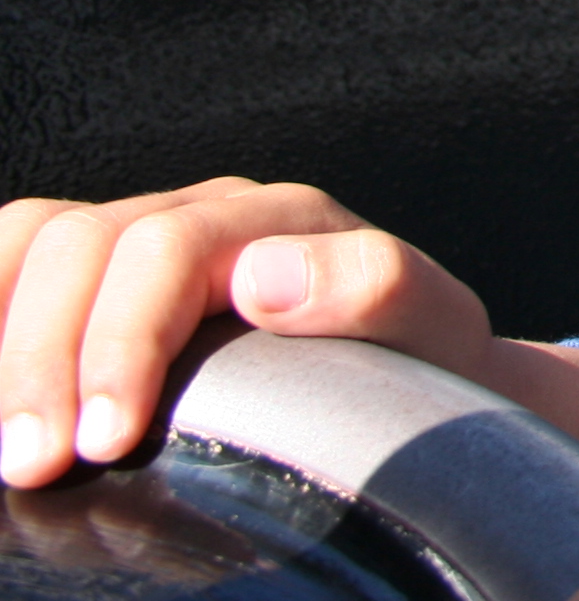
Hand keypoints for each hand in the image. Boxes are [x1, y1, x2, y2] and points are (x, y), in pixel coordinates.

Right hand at [0, 178, 578, 488]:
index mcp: (272, 216)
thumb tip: (267, 279)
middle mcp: (197, 216)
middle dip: (42, 360)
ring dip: (1, 336)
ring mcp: (140, 240)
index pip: (163, 247)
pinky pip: (20, 271)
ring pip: (32, 244)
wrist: (420, 373)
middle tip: (34, 464)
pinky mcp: (101, 286)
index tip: (108, 439)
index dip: (121, 340)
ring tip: (4, 439)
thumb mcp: (432, 323)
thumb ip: (375, 286)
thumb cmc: (421, 355)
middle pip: (80, 245)